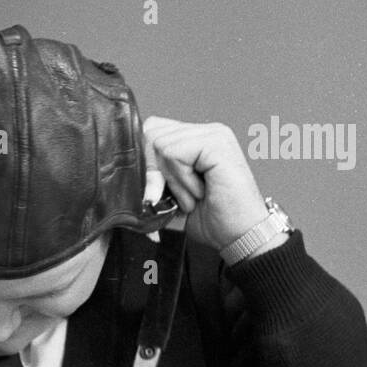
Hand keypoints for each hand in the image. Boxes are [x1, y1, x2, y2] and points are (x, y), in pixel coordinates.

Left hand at [141, 116, 274, 252]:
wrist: (242, 237)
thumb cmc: (216, 220)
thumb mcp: (172, 198)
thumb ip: (150, 183)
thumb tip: (124, 179)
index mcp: (197, 139)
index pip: (153, 130)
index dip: (147, 161)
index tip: (158, 191)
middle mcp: (208, 131)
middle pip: (151, 132)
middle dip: (156, 171)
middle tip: (178, 195)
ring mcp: (214, 134)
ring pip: (160, 144)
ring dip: (172, 180)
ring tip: (195, 195)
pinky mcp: (217, 144)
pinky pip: (173, 153)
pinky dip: (181, 179)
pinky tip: (201, 191)